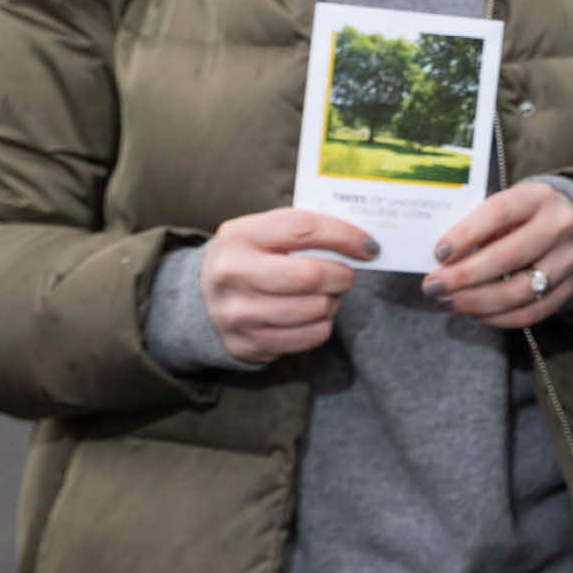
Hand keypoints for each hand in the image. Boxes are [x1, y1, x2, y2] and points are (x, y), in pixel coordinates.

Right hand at [201, 208, 373, 363]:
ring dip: (333, 300)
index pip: (303, 229)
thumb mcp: (263, 233)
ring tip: (326, 293)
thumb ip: (305, 231)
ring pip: (315, 308)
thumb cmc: (250, 259)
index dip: (344, 236)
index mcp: (239, 236)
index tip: (369, 245)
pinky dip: (323, 324)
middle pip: (310, 276)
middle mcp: (233, 274)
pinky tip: (313, 314)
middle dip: (341, 274)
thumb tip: (362, 242)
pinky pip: (310, 335)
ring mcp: (238, 313)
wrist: (204, 299)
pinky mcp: (249, 343)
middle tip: (345, 273)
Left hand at [424, 182, 572, 327]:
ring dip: (477, 302)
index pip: (499, 213)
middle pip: (510, 256)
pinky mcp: (570, 289)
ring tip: (449, 302)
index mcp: (538, 197)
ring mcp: (569, 261)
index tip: (438, 254)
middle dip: (464, 276)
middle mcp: (559, 227)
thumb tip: (443, 260)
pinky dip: (497, 318)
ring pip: (520, 291)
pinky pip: (531, 313)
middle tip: (434, 286)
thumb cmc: (526, 215)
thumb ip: (480, 225)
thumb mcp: (508, 204)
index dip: (466, 235)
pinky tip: (475, 312)